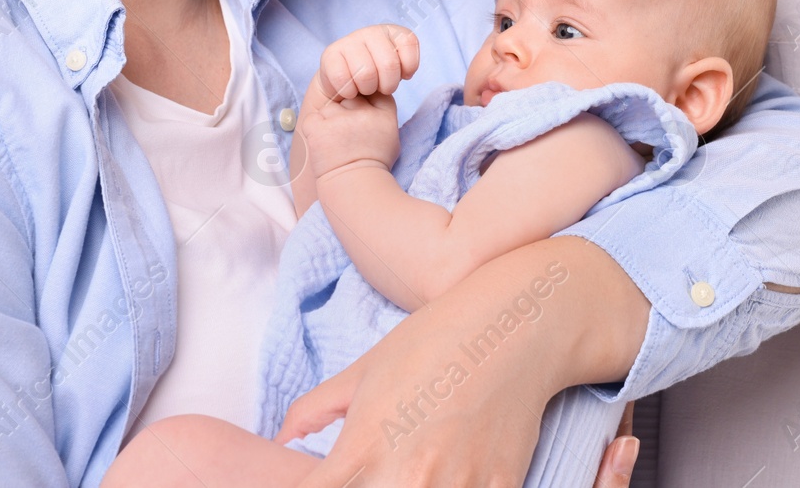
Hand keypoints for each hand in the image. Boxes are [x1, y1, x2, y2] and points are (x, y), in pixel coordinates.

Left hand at [291, 238, 648, 487]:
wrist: (518, 328)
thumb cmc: (436, 339)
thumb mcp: (365, 368)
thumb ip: (314, 409)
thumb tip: (282, 439)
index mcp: (365, 447)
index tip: (322, 480)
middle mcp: (407, 477)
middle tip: (372, 470)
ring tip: (411, 471)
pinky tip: (447, 476)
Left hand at [300, 92, 400, 179]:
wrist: (356, 190)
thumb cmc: (372, 164)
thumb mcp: (390, 135)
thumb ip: (381, 111)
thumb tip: (371, 92)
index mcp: (383, 112)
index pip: (369, 92)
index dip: (362, 107)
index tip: (361, 126)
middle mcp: (363, 112)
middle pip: (348, 98)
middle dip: (344, 114)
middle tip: (347, 139)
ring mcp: (339, 119)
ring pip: (328, 108)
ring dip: (328, 122)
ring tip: (336, 145)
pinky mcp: (319, 128)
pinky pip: (312, 120)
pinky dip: (314, 132)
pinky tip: (324, 147)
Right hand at [313, 24, 419, 101]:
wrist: (346, 87)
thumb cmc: (378, 77)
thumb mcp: (398, 70)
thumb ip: (407, 65)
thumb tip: (406, 72)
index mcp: (391, 31)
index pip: (408, 41)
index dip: (409, 66)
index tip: (403, 74)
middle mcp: (371, 32)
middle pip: (389, 64)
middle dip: (388, 84)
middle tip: (381, 86)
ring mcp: (349, 41)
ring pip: (366, 73)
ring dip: (368, 89)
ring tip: (365, 88)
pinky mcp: (330, 54)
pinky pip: (343, 79)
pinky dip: (349, 91)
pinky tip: (349, 90)